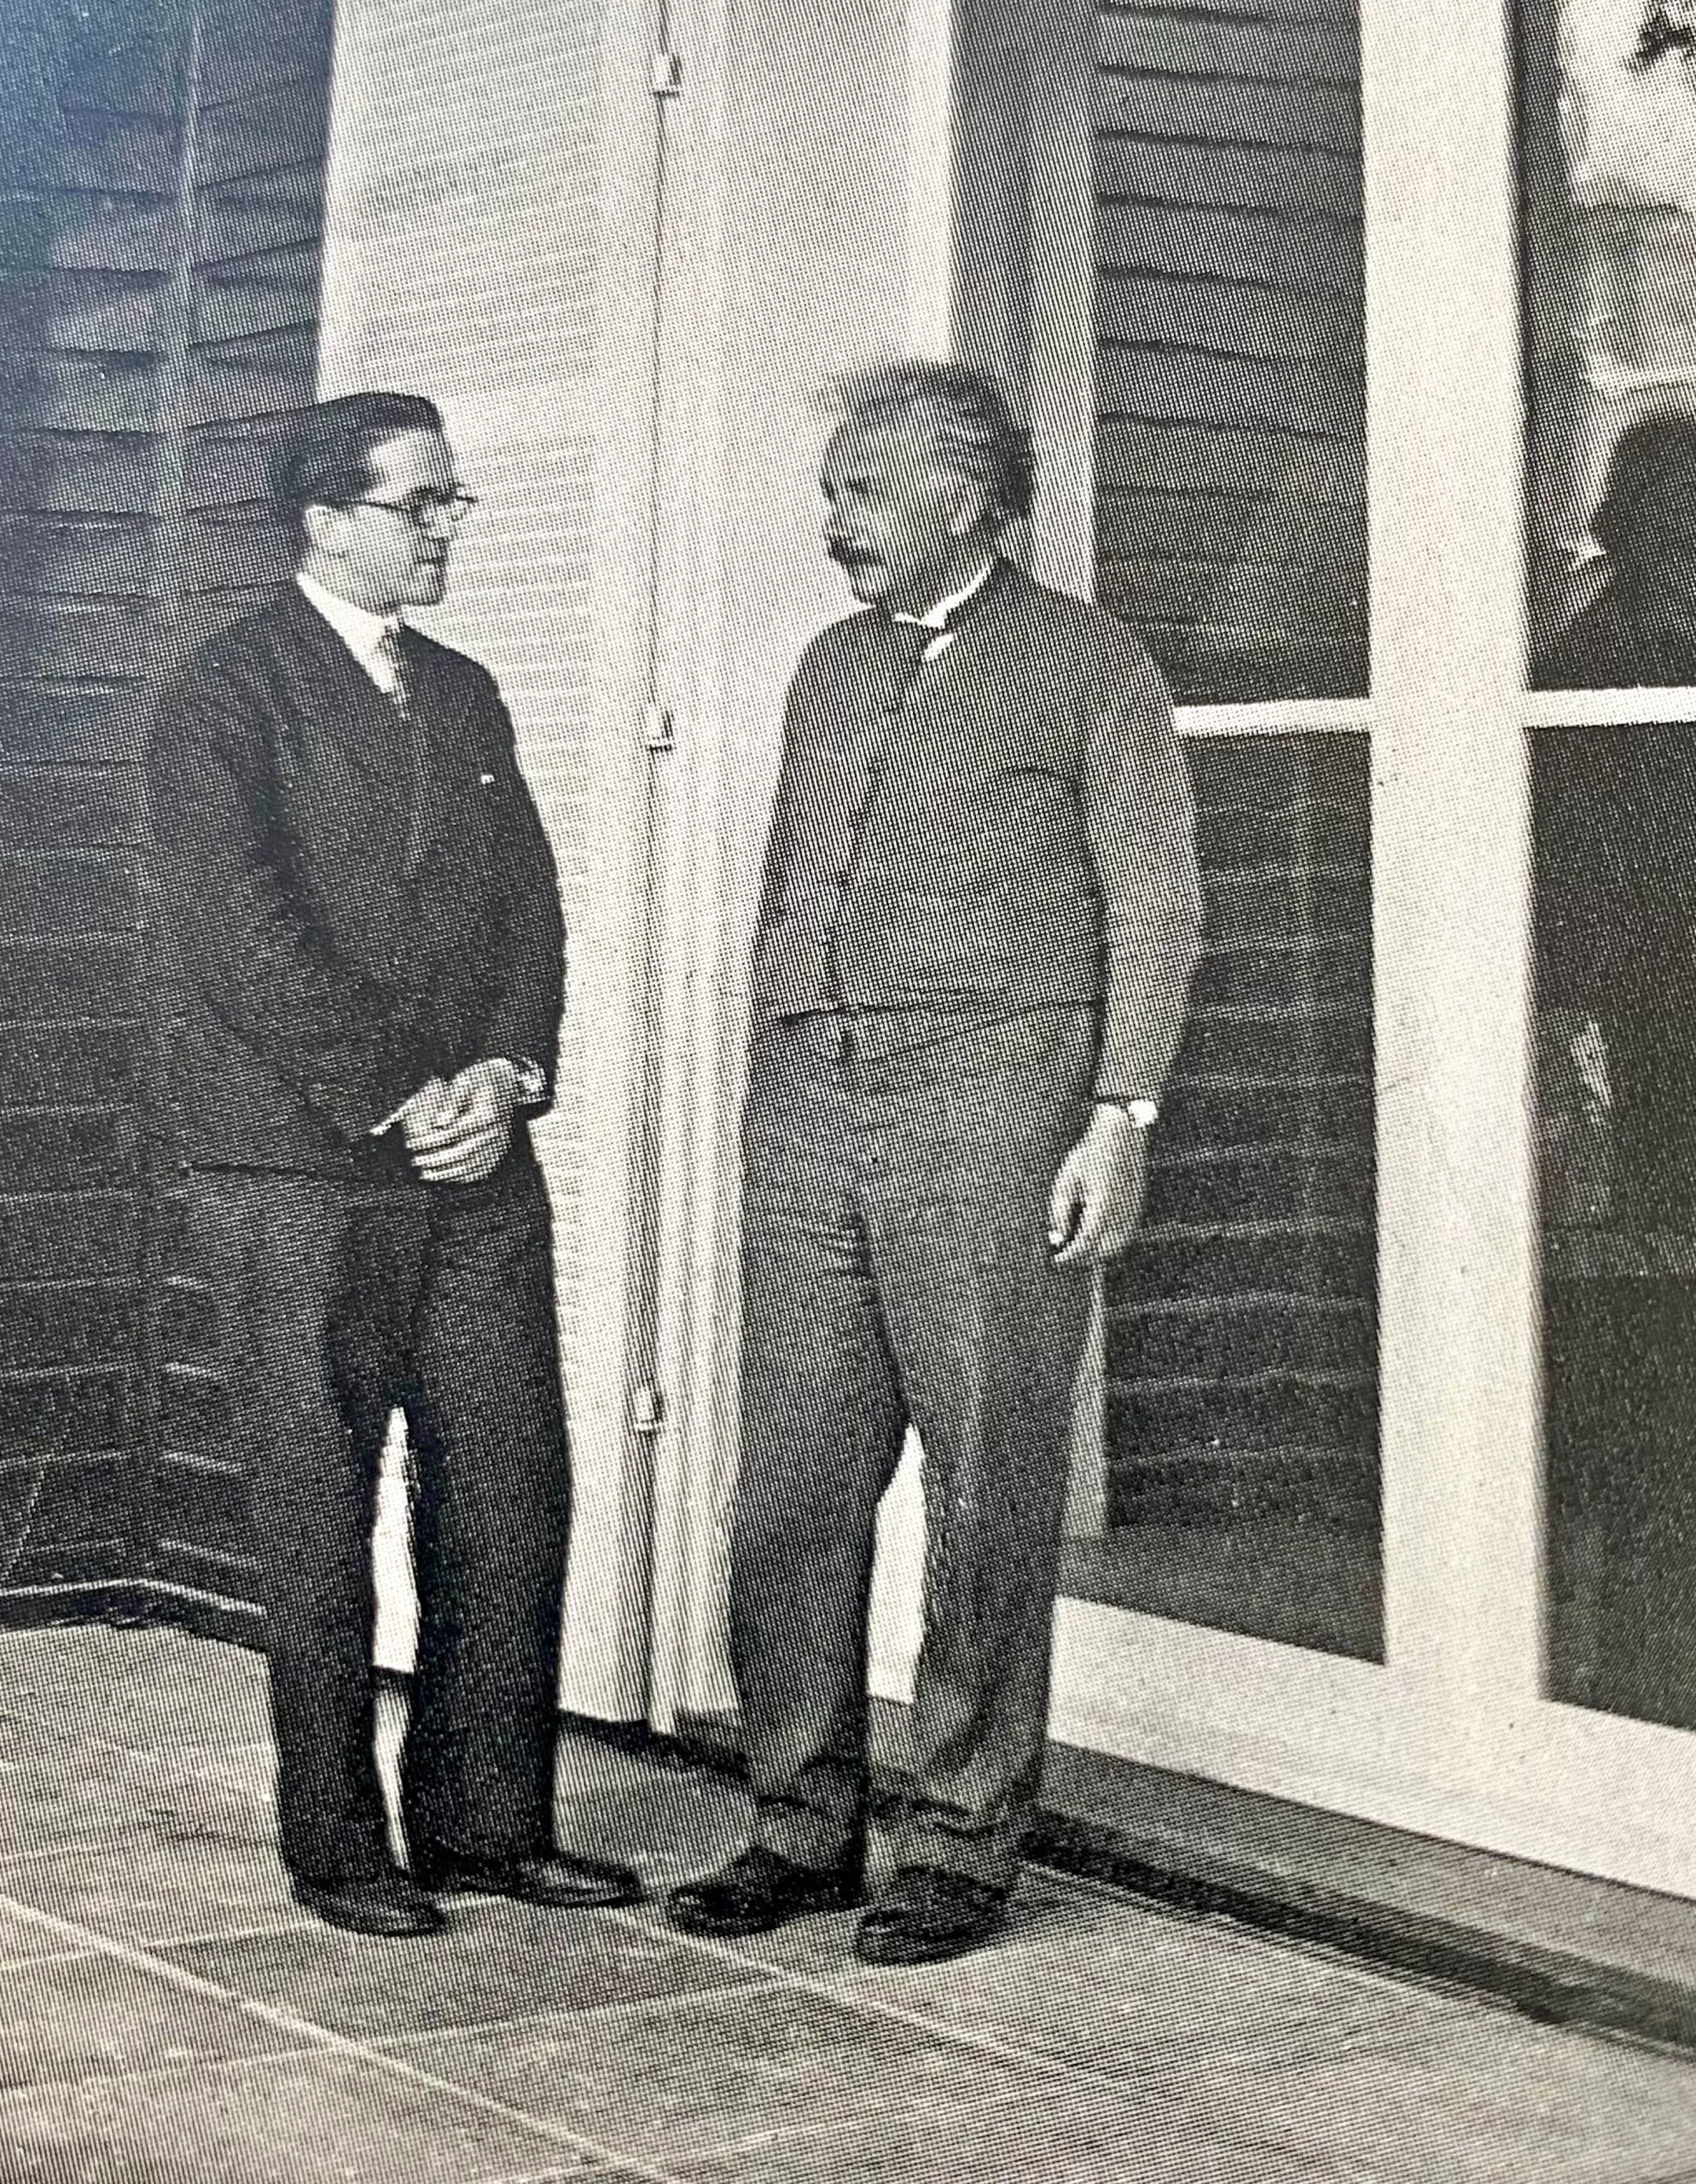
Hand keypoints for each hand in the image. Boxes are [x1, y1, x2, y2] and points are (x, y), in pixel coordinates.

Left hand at [403, 1059, 521, 1184]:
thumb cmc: (481, 1079)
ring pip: (471, 1165)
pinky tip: (447, 1177)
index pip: (454, 1132)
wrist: (508, 1083)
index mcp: (487, 1113)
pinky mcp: (499, 1151)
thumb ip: (451, 1101)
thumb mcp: (464, 1080)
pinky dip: (462, 1177)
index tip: (412, 1143)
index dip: (430, 1140)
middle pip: (462, 1152)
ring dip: (447, 1172)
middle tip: (416, 1160)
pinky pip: (481, 1170)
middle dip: (436, 1160)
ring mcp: (499, 1143)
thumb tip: (440, 1122)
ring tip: (426, 1173)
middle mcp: (496, 1131)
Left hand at [1047, 1105, 1150, 1269]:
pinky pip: (1125, 1235)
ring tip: (1078, 1245)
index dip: (1070, 1257)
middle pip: (1105, 1251)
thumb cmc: (1089, 1155)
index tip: (1056, 1260)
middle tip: (1065, 1255)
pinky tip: (1095, 1233)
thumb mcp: (1066, 1181)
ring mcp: (1133, 1210)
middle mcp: (1122, 1212)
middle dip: (1084, 1258)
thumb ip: (1060, 1212)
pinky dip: (1110, 1241)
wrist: (1120, 1135)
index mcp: (1102, 1206)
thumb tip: (1057, 1239)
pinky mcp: (1137, 1207)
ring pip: (1117, 1246)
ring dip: (1099, 1252)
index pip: (1086, 1244)